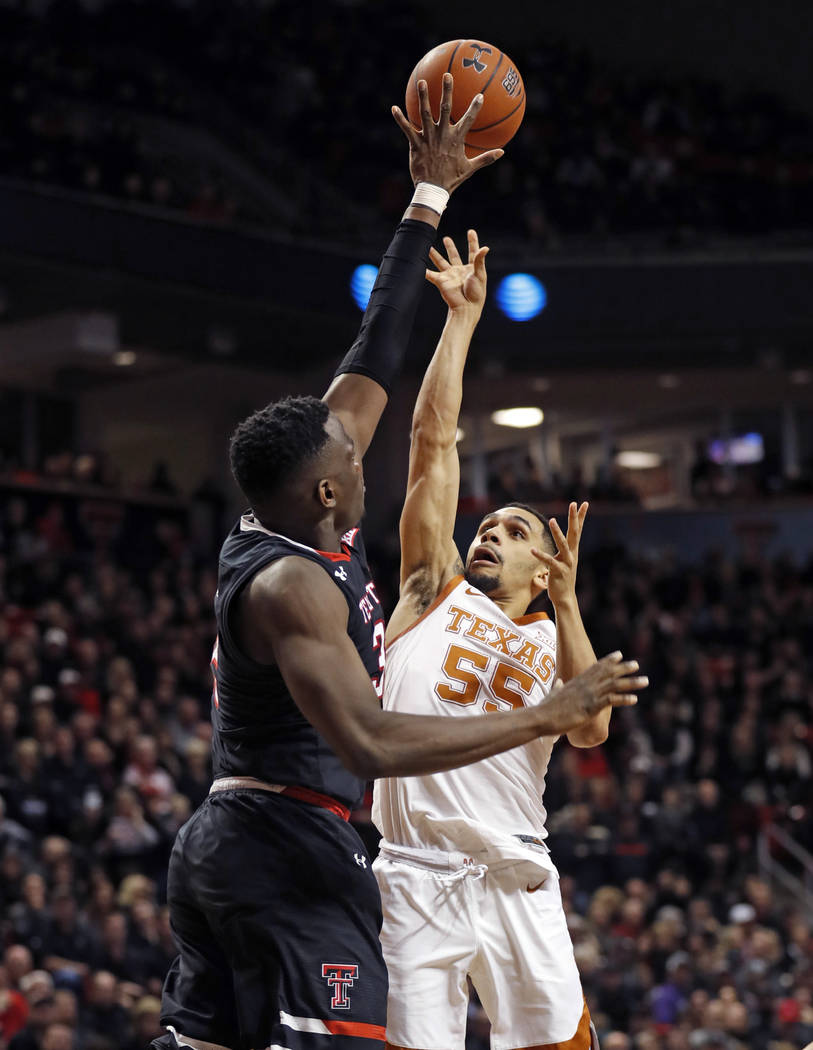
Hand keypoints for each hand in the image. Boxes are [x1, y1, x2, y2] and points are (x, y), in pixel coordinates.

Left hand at [392, 73, 503, 192]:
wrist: (433, 190)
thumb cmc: (451, 179)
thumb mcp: (469, 168)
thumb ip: (486, 158)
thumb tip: (502, 152)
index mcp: (456, 139)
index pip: (468, 120)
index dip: (475, 107)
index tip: (480, 95)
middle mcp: (442, 135)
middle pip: (445, 108)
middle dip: (447, 91)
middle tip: (447, 75)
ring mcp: (428, 138)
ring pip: (425, 113)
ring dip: (423, 97)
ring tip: (422, 81)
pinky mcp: (415, 144)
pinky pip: (406, 129)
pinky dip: (400, 119)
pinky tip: (394, 108)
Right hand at [425, 229, 487, 314]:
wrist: (466, 308)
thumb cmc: (476, 294)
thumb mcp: (480, 275)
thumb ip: (480, 260)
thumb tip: (485, 247)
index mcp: (472, 268)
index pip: (473, 252)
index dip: (472, 241)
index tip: (470, 231)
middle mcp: (460, 271)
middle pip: (454, 255)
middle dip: (450, 247)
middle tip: (446, 238)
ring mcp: (450, 276)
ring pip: (440, 262)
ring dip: (434, 255)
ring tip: (428, 247)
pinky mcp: (441, 281)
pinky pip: (431, 274)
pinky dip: (424, 271)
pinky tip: (418, 265)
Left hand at [532, 501, 587, 606]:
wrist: (565, 597)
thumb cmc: (562, 578)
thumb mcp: (565, 561)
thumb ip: (564, 550)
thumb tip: (563, 541)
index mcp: (573, 551)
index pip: (578, 530)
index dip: (581, 517)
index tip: (585, 504)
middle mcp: (572, 554)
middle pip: (574, 533)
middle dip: (574, 518)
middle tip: (573, 504)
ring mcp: (566, 563)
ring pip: (563, 544)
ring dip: (557, 532)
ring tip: (553, 520)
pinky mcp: (558, 571)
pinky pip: (549, 561)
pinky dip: (540, 555)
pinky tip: (532, 550)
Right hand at [538, 653, 647, 734]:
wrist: (541, 717)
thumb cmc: (545, 708)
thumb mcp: (552, 693)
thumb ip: (557, 687)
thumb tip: (558, 682)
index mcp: (577, 681)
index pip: (595, 667)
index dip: (608, 661)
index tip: (619, 655)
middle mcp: (585, 685)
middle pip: (608, 672)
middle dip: (623, 668)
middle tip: (636, 664)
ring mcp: (589, 695)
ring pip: (614, 685)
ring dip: (631, 682)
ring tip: (645, 680)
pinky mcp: (591, 707)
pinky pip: (611, 700)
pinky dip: (623, 699)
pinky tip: (635, 699)